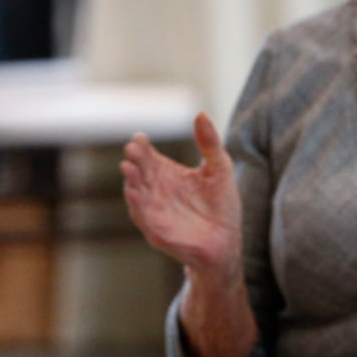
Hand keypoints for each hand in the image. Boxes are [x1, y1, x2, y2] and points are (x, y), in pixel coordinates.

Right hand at [121, 113, 242, 278]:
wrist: (228, 242)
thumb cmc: (221, 205)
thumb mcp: (220, 168)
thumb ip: (210, 143)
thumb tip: (201, 114)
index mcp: (167, 174)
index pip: (149, 157)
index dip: (142, 147)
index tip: (140, 138)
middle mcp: (156, 191)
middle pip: (140, 172)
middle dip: (134, 161)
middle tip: (132, 149)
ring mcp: (155, 212)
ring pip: (137, 195)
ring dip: (131, 182)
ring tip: (128, 167)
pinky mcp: (159, 232)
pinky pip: (145, 219)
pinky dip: (138, 207)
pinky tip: (134, 194)